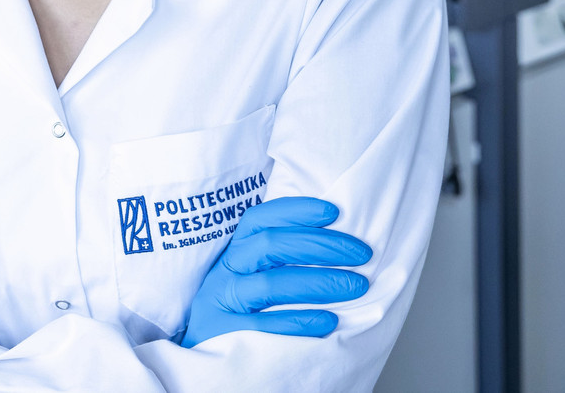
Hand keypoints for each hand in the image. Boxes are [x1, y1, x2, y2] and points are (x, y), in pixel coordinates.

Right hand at [181, 197, 372, 347]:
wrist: (203, 353)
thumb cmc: (239, 310)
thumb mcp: (248, 276)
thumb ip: (276, 260)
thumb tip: (333, 242)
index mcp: (235, 252)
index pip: (259, 220)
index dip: (295, 211)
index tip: (332, 212)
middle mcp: (228, 271)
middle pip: (270, 245)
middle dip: (321, 245)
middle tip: (361, 254)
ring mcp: (225, 302)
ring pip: (271, 284)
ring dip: (319, 282)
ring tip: (356, 286)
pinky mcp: (228, 333)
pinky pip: (265, 326)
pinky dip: (299, 321)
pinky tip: (329, 321)